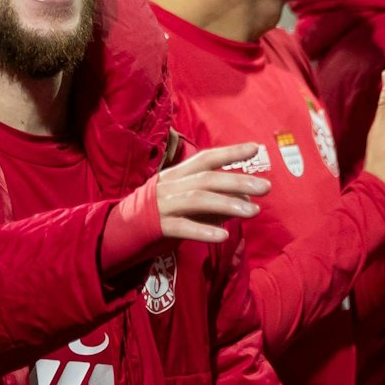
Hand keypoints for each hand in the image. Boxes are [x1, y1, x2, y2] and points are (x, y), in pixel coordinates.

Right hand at [151, 143, 268, 243]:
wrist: (118, 232)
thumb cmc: (158, 216)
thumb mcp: (186, 204)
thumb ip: (213, 202)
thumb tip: (245, 201)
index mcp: (176, 175)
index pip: (206, 158)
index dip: (230, 152)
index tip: (256, 148)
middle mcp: (170, 185)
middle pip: (207, 178)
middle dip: (238, 181)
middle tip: (266, 187)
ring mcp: (162, 205)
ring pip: (197, 199)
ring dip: (227, 204)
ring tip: (253, 211)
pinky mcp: (157, 226)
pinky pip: (182, 227)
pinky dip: (203, 230)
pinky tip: (223, 236)